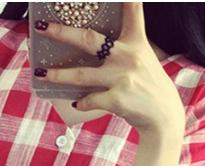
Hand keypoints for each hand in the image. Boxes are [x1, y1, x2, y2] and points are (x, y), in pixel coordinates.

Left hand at [33, 1, 184, 136]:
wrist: (162, 116)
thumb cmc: (147, 85)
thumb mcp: (142, 59)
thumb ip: (121, 48)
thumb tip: (87, 46)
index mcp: (136, 41)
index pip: (132, 10)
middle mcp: (128, 56)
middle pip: (89, 40)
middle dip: (62, 33)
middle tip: (43, 27)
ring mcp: (122, 77)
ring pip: (81, 74)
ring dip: (58, 75)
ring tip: (42, 74)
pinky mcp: (117, 98)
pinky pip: (89, 99)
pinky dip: (81, 103)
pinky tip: (78, 103)